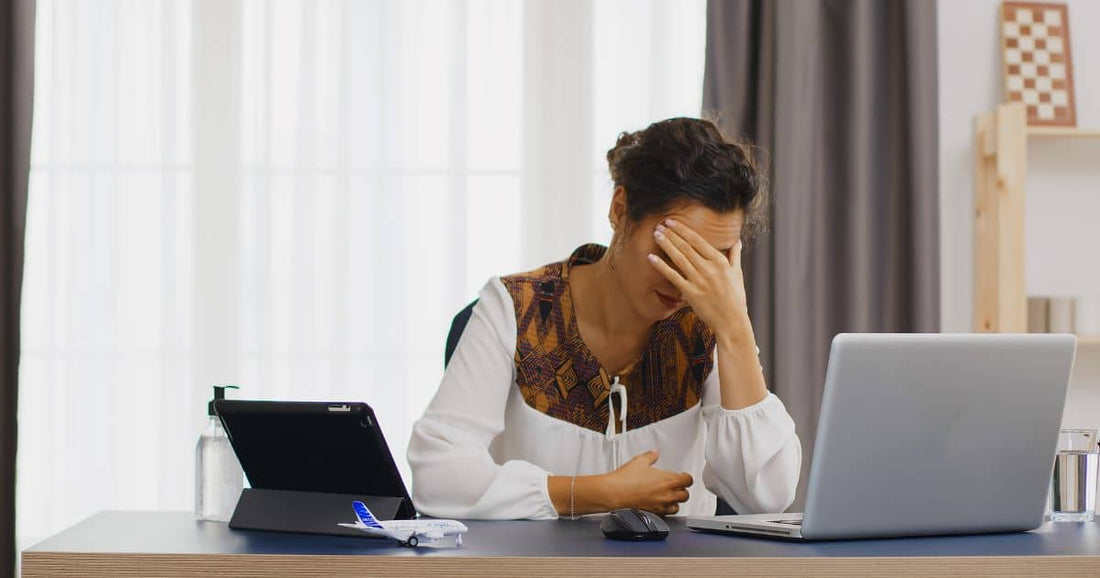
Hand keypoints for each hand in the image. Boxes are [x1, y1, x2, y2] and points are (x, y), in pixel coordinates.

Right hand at [603, 450, 692, 514]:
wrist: (615, 493)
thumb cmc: (626, 479)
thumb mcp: (640, 461)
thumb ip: (651, 456)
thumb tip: (654, 453)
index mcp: (668, 480)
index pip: (688, 480)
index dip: (686, 478)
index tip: (683, 476)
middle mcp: (668, 494)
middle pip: (685, 495)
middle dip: (682, 490)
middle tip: (677, 486)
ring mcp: (661, 505)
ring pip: (677, 506)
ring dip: (675, 501)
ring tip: (669, 496)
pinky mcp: (654, 513)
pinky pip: (666, 514)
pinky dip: (665, 509)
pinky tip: (659, 504)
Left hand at [647, 219, 748, 339]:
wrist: (731, 321)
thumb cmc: (735, 298)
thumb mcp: (738, 274)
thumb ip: (735, 255)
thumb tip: (737, 241)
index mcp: (720, 261)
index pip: (698, 241)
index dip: (683, 230)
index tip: (672, 222)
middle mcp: (709, 269)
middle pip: (686, 247)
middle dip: (672, 234)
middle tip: (659, 224)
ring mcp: (699, 281)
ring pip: (679, 258)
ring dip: (666, 245)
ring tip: (656, 234)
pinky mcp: (691, 293)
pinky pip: (673, 277)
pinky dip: (662, 266)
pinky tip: (651, 258)